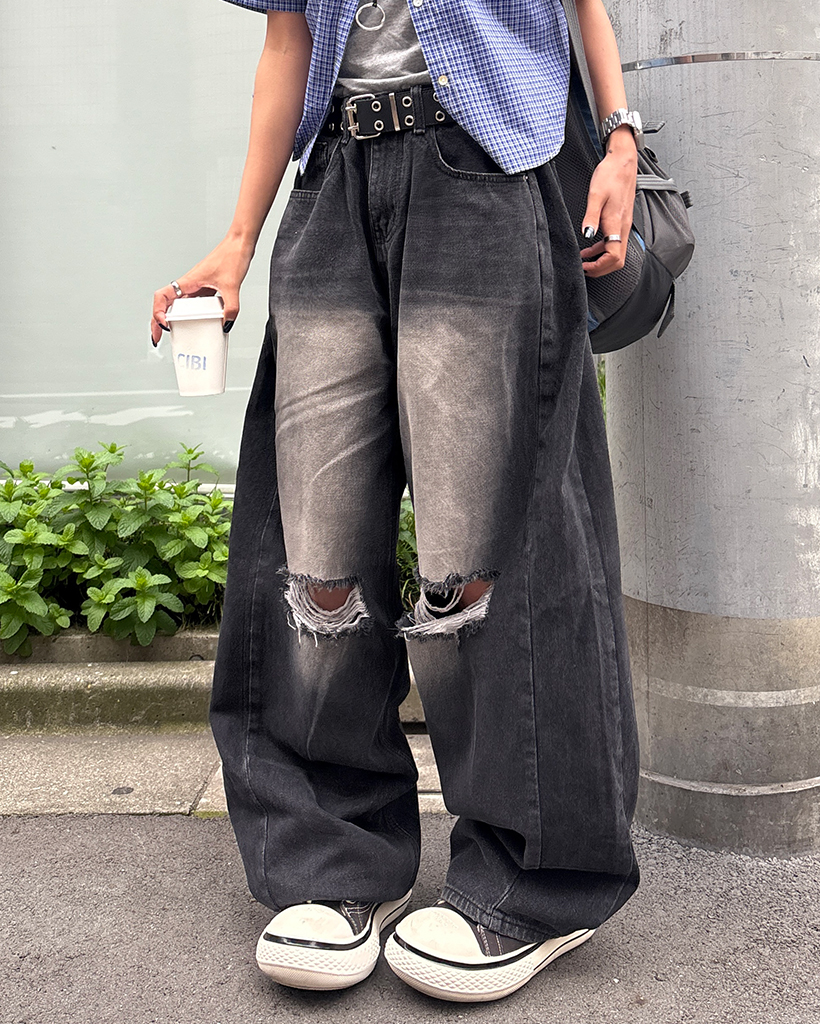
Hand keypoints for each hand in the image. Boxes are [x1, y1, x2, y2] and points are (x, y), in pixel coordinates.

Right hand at [151, 236, 254, 345]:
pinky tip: (199, 325)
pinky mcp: (206, 289)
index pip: (162, 296)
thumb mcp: (232, 286)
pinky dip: (193, 317)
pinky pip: (195, 306)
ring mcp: (197, 287)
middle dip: (158, 321)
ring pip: (179, 306)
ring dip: (173, 320)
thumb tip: (226, 324)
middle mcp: (189, 284)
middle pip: (166, 304)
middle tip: (158, 337)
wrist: (240, 244)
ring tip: (174, 335)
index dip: (158, 311)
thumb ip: (231, 308)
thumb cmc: (232, 255)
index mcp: (188, 281)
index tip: (163, 324)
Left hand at [579, 127, 637, 277]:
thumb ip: (591, 216)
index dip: (599, 266)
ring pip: (616, 253)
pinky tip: (590, 245)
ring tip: (584, 259)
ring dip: (600, 260)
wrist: (622, 161)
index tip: (584, 266)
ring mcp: (623, 225)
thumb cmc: (610, 174)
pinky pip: (614, 242)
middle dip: (601, 269)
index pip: (613, 257)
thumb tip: (586, 234)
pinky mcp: (621, 221)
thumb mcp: (596, 194)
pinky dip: (602, 249)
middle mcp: (623, 227)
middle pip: (617, 260)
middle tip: (584, 268)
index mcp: (617, 223)